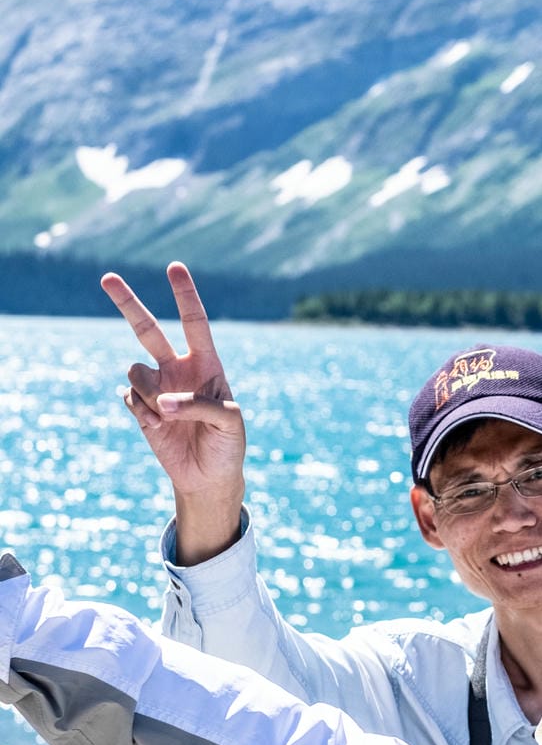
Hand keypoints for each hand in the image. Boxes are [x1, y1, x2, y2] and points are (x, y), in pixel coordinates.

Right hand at [101, 262, 245, 562]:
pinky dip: (142, 412)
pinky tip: (159, 426)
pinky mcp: (140, 408)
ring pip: (135, 371)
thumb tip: (162, 401)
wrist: (209, 476)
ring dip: (150, 392)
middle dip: (127, 303)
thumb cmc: (228, 445)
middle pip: (147, 329)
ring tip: (169, 415)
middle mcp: (178, 369)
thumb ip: (200, 406)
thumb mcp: (230, 422)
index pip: (195, 322)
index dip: (184, 295)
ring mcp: (156, 387)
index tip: (174, 268)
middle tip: (107, 277)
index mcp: (207, 363)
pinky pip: (129, 398)